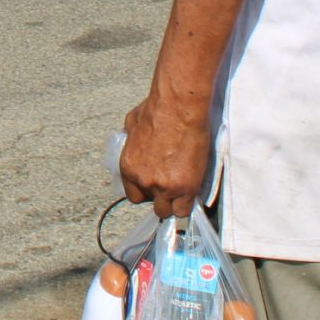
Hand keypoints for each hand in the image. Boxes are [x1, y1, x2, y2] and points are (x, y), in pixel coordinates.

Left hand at [118, 88, 211, 220]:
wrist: (178, 108)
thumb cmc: (156, 110)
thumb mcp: (131, 123)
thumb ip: (130, 138)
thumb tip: (131, 137)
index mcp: (128, 167)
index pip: (133, 195)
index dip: (146, 192)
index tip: (155, 186)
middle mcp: (144, 180)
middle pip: (151, 205)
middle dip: (160, 198)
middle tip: (171, 187)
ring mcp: (164, 186)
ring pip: (167, 211)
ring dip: (174, 204)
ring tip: (182, 191)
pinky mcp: (185, 187)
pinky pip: (184, 209)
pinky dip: (187, 204)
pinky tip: (191, 193)